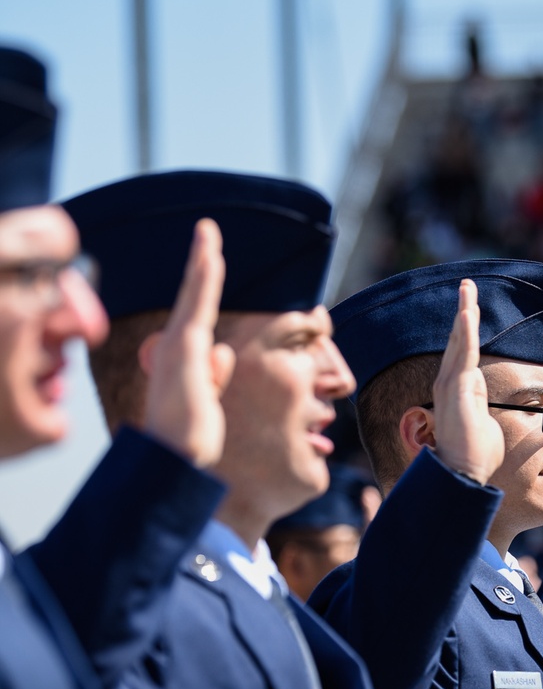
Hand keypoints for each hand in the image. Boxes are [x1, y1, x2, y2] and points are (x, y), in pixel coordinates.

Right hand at [142, 219, 234, 468]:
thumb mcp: (207, 398)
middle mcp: (174, 348)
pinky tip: (210, 255)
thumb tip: (222, 352)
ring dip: (202, 261)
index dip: (200, 287)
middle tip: (207, 231)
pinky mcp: (185, 348)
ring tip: (209, 233)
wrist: (174, 456)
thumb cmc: (189, 437)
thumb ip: (213, 374)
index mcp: (180, 359)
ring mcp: (178, 346)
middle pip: (191, 298)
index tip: (209, 262)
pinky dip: (203, 278)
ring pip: (194, 295)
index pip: (194, 315)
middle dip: (200, 263)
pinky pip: (197, 304)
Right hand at [431, 279, 504, 485]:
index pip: (463, 352)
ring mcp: (451, 387)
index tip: (470, 308)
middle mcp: (451, 385)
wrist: (466, 475)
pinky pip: (462, 356)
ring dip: (464, 314)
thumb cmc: (477, 456)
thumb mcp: (486, 425)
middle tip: (468, 285)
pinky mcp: (457, 392)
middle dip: (463, 311)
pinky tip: (468, 313)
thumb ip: (485, 412)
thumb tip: (490, 416)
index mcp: (460, 390)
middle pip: (457, 340)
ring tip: (468, 288)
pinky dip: (464, 334)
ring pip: (458, 343)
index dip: (465, 330)